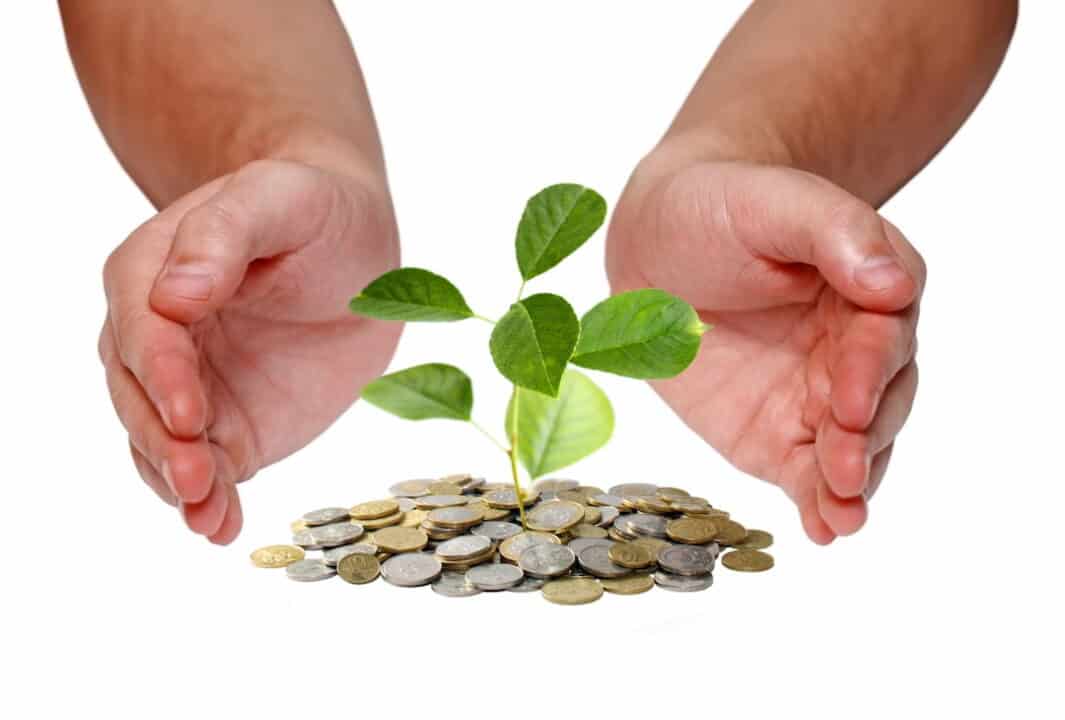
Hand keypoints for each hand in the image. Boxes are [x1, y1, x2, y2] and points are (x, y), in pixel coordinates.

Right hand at [99, 159, 400, 543]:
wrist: (353, 244)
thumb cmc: (310, 208)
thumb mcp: (279, 198)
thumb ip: (224, 237)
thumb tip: (173, 296)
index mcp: (152, 274)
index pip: (143, 331)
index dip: (163, 375)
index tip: (192, 414)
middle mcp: (158, 338)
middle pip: (140, 397)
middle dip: (164, 443)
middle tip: (196, 478)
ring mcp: (191, 387)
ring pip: (163, 443)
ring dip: (181, 485)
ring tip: (208, 518)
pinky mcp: (230, 424)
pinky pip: (209, 467)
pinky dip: (213, 499)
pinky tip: (222, 526)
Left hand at [607, 158, 924, 542]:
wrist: (659, 239)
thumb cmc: (723, 206)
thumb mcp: (773, 201)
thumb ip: (835, 233)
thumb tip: (893, 284)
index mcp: (867, 290)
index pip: (885, 333)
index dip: (871, 370)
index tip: (852, 400)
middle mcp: (854, 351)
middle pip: (879, 401)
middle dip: (865, 439)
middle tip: (845, 468)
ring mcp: (817, 397)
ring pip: (853, 447)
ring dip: (851, 483)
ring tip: (843, 515)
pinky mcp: (777, 434)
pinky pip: (806, 473)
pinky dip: (819, 503)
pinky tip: (825, 530)